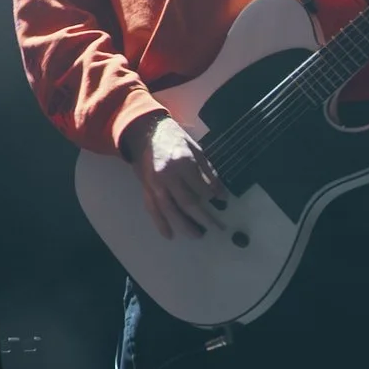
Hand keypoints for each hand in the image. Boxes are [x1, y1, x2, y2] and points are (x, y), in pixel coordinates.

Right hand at [122, 110, 224, 241]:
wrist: (145, 132)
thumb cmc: (174, 139)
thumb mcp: (195, 149)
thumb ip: (208, 171)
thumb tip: (220, 193)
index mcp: (183, 163)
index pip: (201, 187)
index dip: (213, 197)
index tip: (223, 202)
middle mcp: (168, 175)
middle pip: (187, 203)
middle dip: (204, 218)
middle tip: (217, 228)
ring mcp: (155, 183)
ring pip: (169, 210)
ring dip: (184, 225)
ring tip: (197, 235)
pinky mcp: (146, 188)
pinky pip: (152, 208)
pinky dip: (160, 223)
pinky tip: (169, 235)